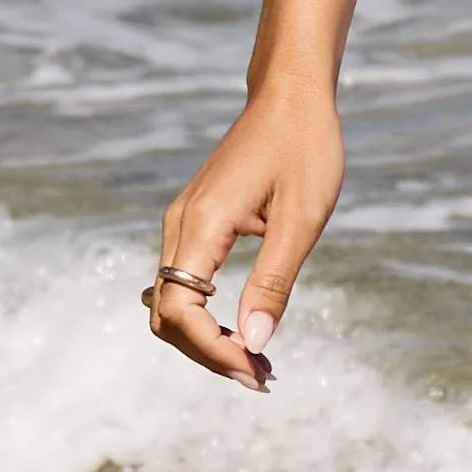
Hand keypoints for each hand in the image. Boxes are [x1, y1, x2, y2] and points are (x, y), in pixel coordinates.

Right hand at [143, 77, 343, 393]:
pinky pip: (184, 283)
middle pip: (167, 316)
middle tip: (261, 375)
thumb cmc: (304, 148)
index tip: (256, 370)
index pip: (181, 311)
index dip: (213, 350)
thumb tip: (252, 344)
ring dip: (207, 339)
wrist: (290, 95)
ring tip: (257, 361)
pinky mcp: (195, 222)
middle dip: (208, 354)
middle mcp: (180, 225)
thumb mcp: (302, 220)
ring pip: (172, 303)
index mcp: (202, 224)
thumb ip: (273, 283)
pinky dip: (206, 316)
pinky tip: (243, 329)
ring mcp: (183, 223)